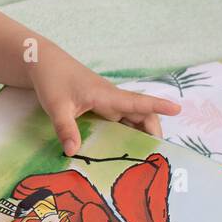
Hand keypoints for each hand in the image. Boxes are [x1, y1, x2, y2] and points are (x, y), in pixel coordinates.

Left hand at [26, 50, 180, 154]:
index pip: (138, 102)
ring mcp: (108, 103)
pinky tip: (123, 149)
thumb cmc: (52, 79)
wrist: (44, 62)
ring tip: (144, 158)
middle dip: (153, 133)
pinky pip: (120, 121)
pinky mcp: (101, 106)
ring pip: (133, 119)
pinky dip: (127, 133)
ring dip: (141, 134)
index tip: (177, 109)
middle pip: (142, 115)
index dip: (158, 106)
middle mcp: (113, 99)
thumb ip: (65, 128)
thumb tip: (72, 152)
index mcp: (107, 96)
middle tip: (155, 157)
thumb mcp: (56, 106)